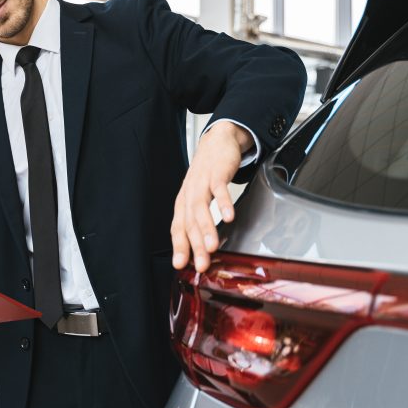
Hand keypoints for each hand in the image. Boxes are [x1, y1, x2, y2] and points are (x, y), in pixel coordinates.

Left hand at [171, 122, 252, 272]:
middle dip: (195, 245)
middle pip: (190, 222)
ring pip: (201, 208)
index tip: (181, 266)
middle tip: (201, 264)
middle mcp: (190, 194)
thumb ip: (199, 220)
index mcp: (184, 203)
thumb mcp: (199, 197)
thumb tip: (202, 247)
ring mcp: (202, 183)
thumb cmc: (207, 173)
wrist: (217, 141)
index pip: (178, 228)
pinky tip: (229, 217)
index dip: (179, 247)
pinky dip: (223, 203)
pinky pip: (220, 189)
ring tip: (212, 246)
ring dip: (207, 228)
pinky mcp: (217, 173)